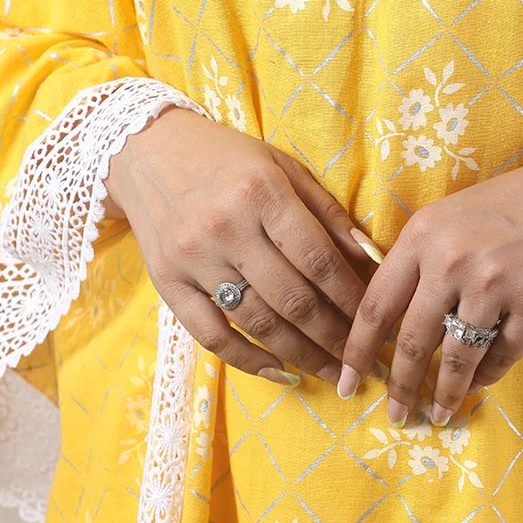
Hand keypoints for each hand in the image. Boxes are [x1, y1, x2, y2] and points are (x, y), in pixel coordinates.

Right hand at [104, 106, 379, 385]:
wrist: (147, 151)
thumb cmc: (228, 157)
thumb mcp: (284, 168)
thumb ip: (327, 212)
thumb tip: (371, 258)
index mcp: (262, 193)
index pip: (318, 259)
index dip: (352, 297)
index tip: (375, 320)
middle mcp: (226, 227)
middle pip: (292, 298)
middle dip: (334, 336)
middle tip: (360, 360)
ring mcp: (193, 258)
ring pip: (257, 322)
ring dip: (301, 354)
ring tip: (331, 371)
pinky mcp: (167, 282)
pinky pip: (211, 335)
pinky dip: (249, 360)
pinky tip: (281, 371)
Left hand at [336, 146, 522, 426]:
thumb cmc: (514, 203)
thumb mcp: (451, 216)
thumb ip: (418, 258)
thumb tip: (387, 318)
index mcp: (423, 235)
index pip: (375, 304)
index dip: (356, 350)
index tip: (346, 381)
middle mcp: (452, 261)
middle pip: (412, 341)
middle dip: (399, 386)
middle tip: (394, 412)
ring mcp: (495, 286)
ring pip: (456, 358)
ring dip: (444, 393)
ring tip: (437, 413)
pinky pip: (500, 358)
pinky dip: (485, 378)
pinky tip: (476, 387)